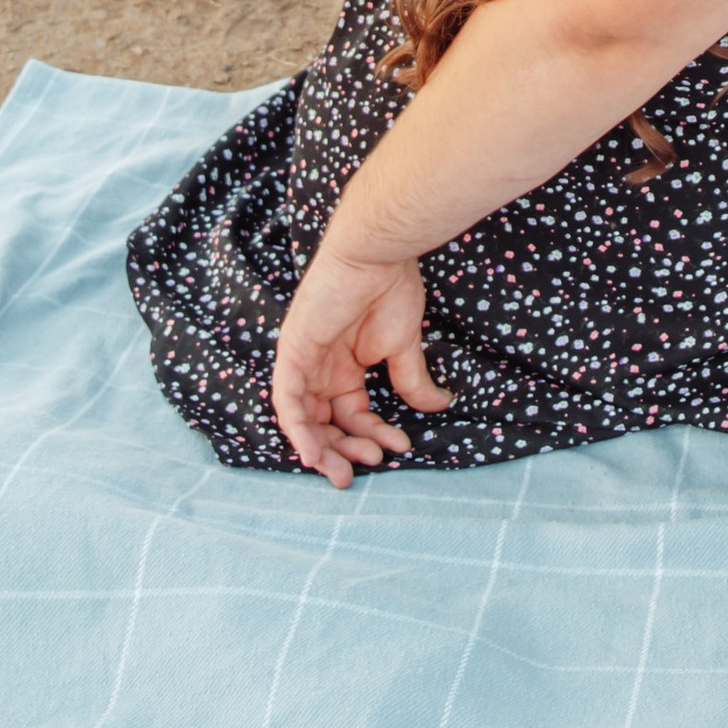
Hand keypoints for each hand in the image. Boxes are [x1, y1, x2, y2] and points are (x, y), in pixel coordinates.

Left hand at [270, 237, 446, 488]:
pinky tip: (313, 454)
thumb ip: (412, 380)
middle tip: (364, 470)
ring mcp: (303, 361)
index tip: (401, 447)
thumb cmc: (390, 290)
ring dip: (322, 449)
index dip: (374, 435)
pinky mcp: (292, 353)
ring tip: (345, 471)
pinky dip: (298, 429)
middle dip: (344, 451)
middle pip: (325, 423)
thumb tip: (440, 406)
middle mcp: (320, 368)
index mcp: (344, 367)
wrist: (377, 255)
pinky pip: (287, 401)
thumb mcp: (402, 346)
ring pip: (303, 420)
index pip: (353, 414)